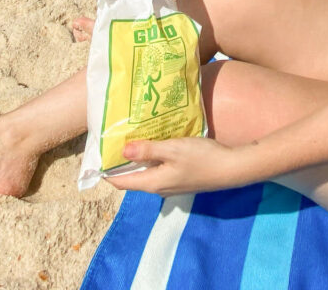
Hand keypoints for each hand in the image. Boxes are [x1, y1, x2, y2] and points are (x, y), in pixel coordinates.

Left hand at [107, 137, 247, 196]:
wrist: (232, 169)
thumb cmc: (202, 158)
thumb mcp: (172, 150)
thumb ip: (147, 150)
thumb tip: (121, 151)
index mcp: (152, 183)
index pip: (120, 182)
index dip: (105, 172)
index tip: (95, 156)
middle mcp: (159, 188)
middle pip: (132, 178)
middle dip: (120, 163)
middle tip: (112, 141)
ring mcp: (171, 185)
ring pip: (146, 173)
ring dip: (138, 159)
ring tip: (132, 138)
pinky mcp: (182, 178)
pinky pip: (160, 170)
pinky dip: (153, 158)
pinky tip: (157, 144)